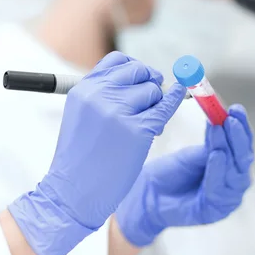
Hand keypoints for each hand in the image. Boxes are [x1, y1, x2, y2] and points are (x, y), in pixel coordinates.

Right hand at [8, 52, 185, 254]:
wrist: (73, 192)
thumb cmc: (81, 159)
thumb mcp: (81, 116)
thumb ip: (104, 95)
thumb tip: (142, 80)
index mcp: (84, 90)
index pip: (118, 61)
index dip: (136, 68)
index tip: (143, 79)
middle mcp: (100, 95)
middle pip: (140, 72)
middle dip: (150, 83)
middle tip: (153, 99)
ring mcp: (119, 112)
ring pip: (153, 92)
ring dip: (156, 104)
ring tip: (147, 126)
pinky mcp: (138, 130)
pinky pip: (165, 108)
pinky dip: (176, 100)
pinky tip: (181, 95)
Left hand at [116, 105, 253, 246]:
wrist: (148, 195)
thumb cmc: (171, 174)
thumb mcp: (194, 153)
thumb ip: (213, 142)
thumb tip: (224, 118)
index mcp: (231, 166)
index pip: (243, 145)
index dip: (242, 127)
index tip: (236, 109)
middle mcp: (233, 182)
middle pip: (244, 159)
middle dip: (238, 137)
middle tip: (231, 119)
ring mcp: (227, 198)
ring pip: (235, 173)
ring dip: (228, 149)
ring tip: (220, 131)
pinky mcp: (215, 211)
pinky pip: (220, 189)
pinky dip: (218, 170)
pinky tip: (216, 155)